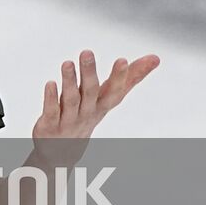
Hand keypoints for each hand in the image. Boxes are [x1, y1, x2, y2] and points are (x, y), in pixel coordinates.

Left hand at [32, 49, 159, 164]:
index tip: (123, 60)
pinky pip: (52, 111)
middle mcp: (87, 112)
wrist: (63, 152)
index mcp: (102, 105)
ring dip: (69, 82)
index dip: (120, 77)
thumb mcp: (108, 97)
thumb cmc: (88, 116)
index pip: (114, 92)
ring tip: (67, 63)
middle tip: (87, 52)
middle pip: (90, 92)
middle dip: (89, 73)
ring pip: (70, 100)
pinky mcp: (50, 126)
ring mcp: (69, 120)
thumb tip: (155, 58)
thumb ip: (130, 77)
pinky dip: (51, 98)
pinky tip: (50, 83)